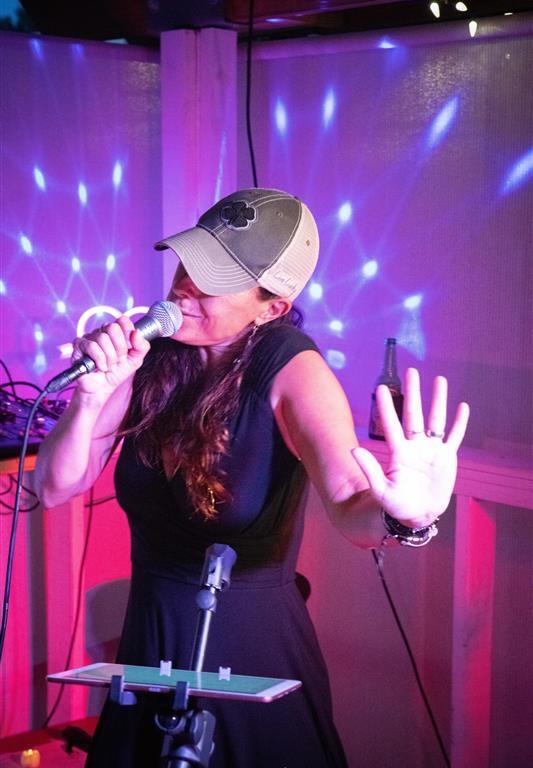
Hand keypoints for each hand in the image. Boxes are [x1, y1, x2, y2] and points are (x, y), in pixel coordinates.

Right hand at [71, 316, 149, 396]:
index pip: (123, 321)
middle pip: (113, 328)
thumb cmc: (117, 371)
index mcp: (116, 331)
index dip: (127, 335)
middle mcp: (102, 331)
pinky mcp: (79, 345)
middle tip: (118, 360)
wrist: (103, 387)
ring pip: (102, 338)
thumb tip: (136, 332)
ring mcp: (89, 337)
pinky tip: (100, 367)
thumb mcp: (136, 359)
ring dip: (109, 357)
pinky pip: (91, 346)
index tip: (128, 349)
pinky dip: (99, 360)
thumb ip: (142, 346)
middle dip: (119, 348)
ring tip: (109, 366)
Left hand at [351, 368, 469, 528]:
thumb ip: (369, 469)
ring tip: (439, 380)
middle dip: (413, 393)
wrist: (418, 516)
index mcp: (398, 452)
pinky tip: (462, 407)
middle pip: (414, 414)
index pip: (392, 424)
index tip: (382, 388)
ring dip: (438, 401)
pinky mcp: (446, 458)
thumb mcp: (381, 490)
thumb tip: (353, 449)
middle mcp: (414, 446)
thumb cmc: (396, 506)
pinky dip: (459, 423)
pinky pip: (454, 437)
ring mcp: (431, 450)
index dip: (387, 406)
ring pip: (436, 420)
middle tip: (411, 371)